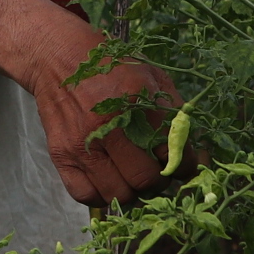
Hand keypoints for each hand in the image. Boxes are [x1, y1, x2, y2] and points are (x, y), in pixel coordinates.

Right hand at [0, 0, 181, 205]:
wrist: (59, 58)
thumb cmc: (112, 68)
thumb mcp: (152, 77)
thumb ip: (175, 114)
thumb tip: (194, 155)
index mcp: (138, 102)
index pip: (173, 154)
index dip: (185, 168)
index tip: (183, 167)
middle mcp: (110, 125)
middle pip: (146, 179)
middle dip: (158, 181)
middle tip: (156, 172)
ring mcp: (83, 142)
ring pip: (118, 193)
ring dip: (131, 191)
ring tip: (132, 177)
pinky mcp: (61, 153)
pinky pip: (86, 195)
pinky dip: (101, 196)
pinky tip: (108, 180)